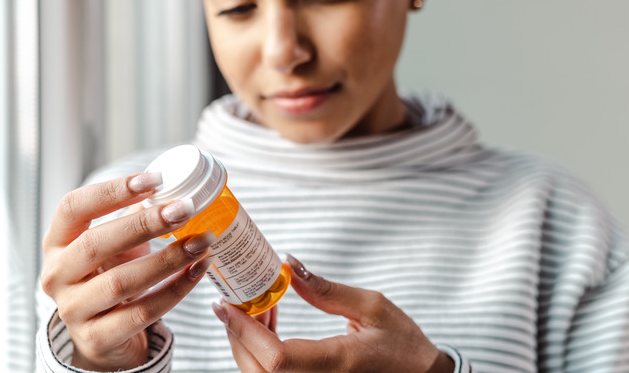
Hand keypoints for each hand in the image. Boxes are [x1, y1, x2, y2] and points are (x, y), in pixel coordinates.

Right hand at [40, 172, 214, 370]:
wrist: (102, 337)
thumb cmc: (108, 278)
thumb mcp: (114, 246)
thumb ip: (133, 217)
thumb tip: (173, 186)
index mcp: (57, 243)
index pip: (73, 207)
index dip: (112, 191)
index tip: (154, 179)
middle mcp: (56, 275)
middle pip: (96, 243)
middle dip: (145, 224)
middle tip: (185, 209)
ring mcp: (73, 310)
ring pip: (121, 282)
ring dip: (168, 259)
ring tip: (202, 241)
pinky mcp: (97, 338)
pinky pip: (142, 312)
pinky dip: (175, 290)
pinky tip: (198, 270)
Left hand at [212, 254, 454, 372]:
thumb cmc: (403, 344)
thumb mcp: (372, 306)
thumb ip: (326, 290)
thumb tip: (288, 265)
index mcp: (338, 362)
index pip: (276, 357)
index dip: (243, 331)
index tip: (225, 304)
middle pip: (257, 369)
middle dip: (237, 333)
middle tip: (237, 299)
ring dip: (247, 342)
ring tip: (257, 307)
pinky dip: (261, 352)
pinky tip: (269, 325)